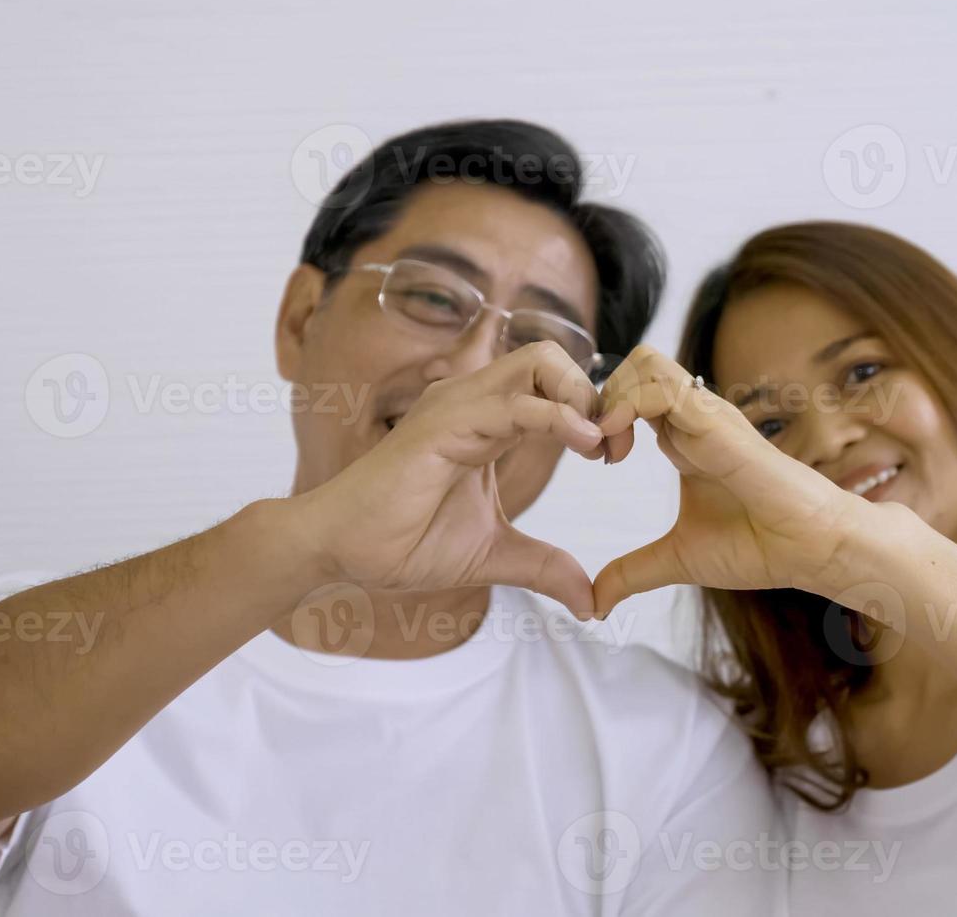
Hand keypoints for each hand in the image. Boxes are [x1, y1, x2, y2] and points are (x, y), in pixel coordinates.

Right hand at [295, 342, 606, 615]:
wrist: (339, 551)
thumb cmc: (401, 543)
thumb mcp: (493, 555)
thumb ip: (543, 566)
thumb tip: (591, 600)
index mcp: (485, 420)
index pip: (552, 385)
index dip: (594, 411)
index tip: (617, 455)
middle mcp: (472, 401)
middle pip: (549, 356)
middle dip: (594, 391)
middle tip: (615, 445)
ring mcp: (457, 407)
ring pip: (537, 363)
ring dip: (583, 396)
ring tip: (605, 445)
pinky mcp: (444, 426)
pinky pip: (514, 405)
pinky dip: (558, 416)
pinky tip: (586, 445)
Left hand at [590, 345, 875, 615]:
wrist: (810, 549)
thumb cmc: (759, 546)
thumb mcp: (677, 559)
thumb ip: (632, 574)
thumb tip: (594, 604)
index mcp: (682, 439)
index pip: (631, 394)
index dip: (601, 418)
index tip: (594, 460)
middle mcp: (692, 418)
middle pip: (633, 366)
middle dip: (600, 399)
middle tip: (596, 449)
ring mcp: (706, 415)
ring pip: (645, 362)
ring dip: (613, 396)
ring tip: (608, 446)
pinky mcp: (717, 422)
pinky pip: (663, 387)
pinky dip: (628, 406)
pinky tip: (619, 447)